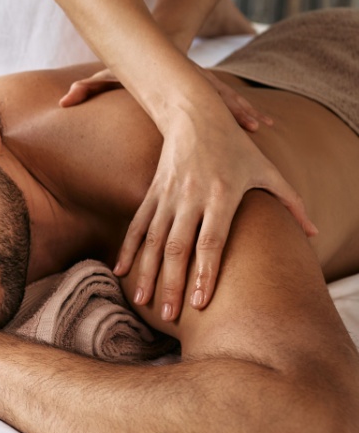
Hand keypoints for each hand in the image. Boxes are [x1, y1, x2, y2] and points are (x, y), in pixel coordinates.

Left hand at [61, 65, 272, 132]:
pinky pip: (229, 103)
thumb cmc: (129, 64)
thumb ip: (87, 85)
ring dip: (245, 112)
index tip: (217, 113)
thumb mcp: (108, 73)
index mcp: (175, 79)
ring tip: (263, 128)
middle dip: (237, 109)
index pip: (193, 91)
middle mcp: (194, 81)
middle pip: (219, 96)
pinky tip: (261, 124)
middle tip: (255, 127)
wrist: (152, 42)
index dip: (209, 103)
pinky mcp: (207, 90)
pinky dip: (243, 111)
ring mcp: (203, 85)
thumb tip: (63, 99)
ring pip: (229, 100)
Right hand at [117, 103, 315, 320]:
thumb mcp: (267, 170)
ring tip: (142, 301)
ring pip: (152, 240)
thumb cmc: (236, 146)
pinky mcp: (152, 192)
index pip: (210, 242)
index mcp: (221, 195)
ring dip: (146, 272)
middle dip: (172, 284)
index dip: (204, 273)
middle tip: (169, 316)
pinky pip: (137, 225)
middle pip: (177, 248)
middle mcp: (191, 198)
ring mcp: (168, 196)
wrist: (195, 115)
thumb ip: (290, 202)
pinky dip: (127, 249)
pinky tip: (120, 271)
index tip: (199, 302)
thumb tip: (312, 233)